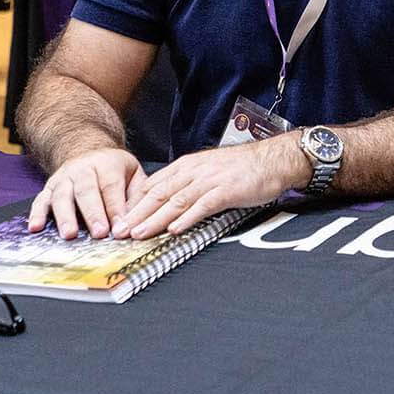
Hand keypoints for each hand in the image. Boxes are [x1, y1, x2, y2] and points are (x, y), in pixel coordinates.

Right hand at [28, 148, 146, 239]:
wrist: (89, 152)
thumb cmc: (115, 169)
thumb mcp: (134, 175)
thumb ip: (137, 196)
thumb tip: (136, 222)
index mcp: (107, 163)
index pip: (111, 186)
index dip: (116, 208)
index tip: (120, 228)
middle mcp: (83, 168)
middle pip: (87, 191)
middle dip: (93, 213)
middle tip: (100, 233)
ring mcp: (64, 177)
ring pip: (62, 195)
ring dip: (65, 216)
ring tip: (70, 234)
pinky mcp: (49, 187)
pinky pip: (41, 199)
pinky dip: (37, 213)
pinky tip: (36, 227)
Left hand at [116, 134, 309, 239]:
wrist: (274, 159)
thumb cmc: (244, 168)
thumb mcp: (209, 170)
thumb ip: (187, 183)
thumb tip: (167, 203)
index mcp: (188, 166)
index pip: (153, 185)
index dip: (134, 204)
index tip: (120, 220)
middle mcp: (195, 171)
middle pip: (159, 194)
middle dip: (137, 214)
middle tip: (120, 232)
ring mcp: (210, 180)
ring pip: (175, 201)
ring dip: (155, 219)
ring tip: (139, 234)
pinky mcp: (226, 190)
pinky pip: (202, 205)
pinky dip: (187, 218)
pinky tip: (175, 229)